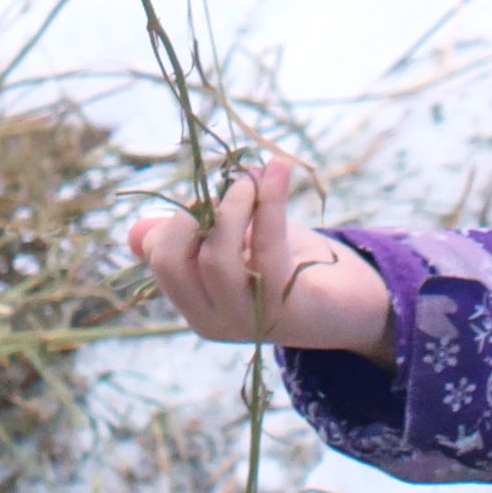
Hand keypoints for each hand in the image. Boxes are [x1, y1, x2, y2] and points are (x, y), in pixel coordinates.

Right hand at [126, 161, 396, 367]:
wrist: (357, 305)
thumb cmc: (291, 268)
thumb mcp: (234, 246)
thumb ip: (191, 240)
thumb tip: (134, 235)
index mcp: (196, 306)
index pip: (160, 260)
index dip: (174, 220)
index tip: (207, 195)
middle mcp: (215, 320)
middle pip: (174, 263)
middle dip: (193, 213)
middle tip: (228, 187)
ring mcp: (249, 320)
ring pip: (216, 260)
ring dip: (231, 208)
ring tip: (250, 179)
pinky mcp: (289, 308)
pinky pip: (267, 251)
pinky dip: (268, 203)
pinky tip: (277, 171)